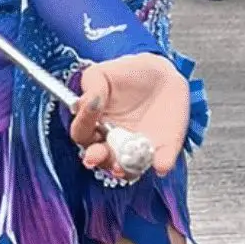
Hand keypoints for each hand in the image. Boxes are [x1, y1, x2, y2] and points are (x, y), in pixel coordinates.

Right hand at [68, 52, 189, 178]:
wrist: (161, 74)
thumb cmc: (128, 73)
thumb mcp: (103, 73)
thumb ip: (92, 86)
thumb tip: (87, 103)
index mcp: (95, 124)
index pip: (82, 133)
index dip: (82, 126)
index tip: (91, 109)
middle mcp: (113, 142)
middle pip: (101, 158)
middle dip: (97, 158)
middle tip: (97, 155)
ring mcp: (137, 149)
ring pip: (128, 169)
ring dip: (124, 170)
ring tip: (122, 167)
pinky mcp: (162, 150)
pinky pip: (161, 162)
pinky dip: (161, 164)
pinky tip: (160, 163)